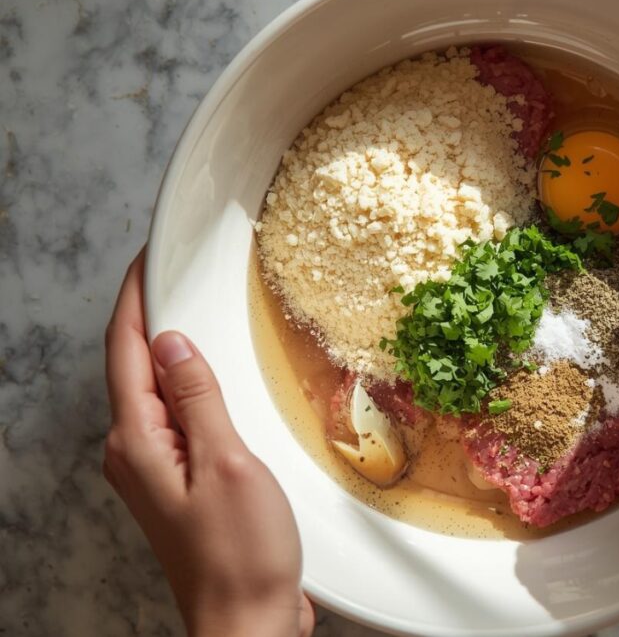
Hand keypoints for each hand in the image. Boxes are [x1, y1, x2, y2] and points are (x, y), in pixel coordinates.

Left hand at [104, 251, 313, 636]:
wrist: (249, 620)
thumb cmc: (240, 554)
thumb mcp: (226, 461)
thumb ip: (198, 398)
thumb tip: (172, 344)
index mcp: (139, 442)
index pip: (127, 351)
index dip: (136, 300)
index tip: (148, 260)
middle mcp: (136, 454)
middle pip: (134, 368)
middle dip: (149, 317)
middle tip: (171, 273)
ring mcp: (157, 470)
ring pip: (156, 394)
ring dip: (172, 354)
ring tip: (193, 315)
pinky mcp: (182, 483)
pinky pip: (178, 420)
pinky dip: (191, 390)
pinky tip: (213, 383)